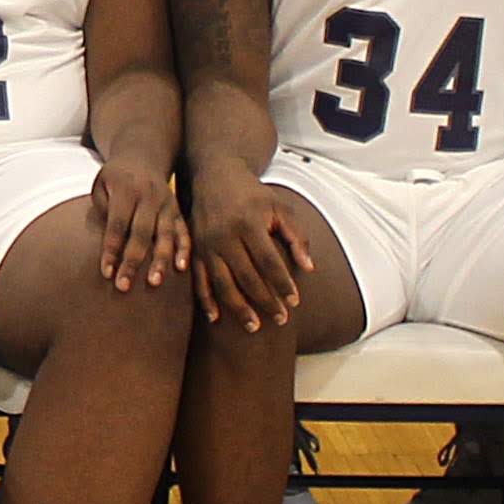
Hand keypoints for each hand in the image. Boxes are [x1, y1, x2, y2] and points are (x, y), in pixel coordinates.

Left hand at [89, 152, 187, 290]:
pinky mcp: (177, 210)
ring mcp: (166, 204)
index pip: (117, 224)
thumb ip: (103, 211)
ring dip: (160, 260)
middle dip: (132, 261)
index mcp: (126, 190)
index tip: (106, 272)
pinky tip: (181, 268)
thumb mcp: (101, 185)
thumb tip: (109, 243)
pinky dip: (184, 249)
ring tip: (155, 283)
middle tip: (123, 286)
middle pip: (141, 233)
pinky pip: (183, 231)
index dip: (111, 249)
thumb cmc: (115, 178)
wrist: (143, 156)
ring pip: (165, 235)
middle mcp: (149, 197)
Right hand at [185, 167, 312, 334]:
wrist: (214, 176)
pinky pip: (198, 280)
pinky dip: (205, 300)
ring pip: (222, 283)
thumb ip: (296, 236)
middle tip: (281, 320)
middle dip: (265, 301)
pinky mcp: (194, 250)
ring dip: (238, 308)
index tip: (295, 301)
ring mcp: (206, 244)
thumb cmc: (253, 194)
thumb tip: (309, 268)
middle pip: (246, 276)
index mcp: (248, 223)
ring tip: (254, 327)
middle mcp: (225, 235)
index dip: (283, 283)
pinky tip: (216, 318)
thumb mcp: (280, 207)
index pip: (269, 260)